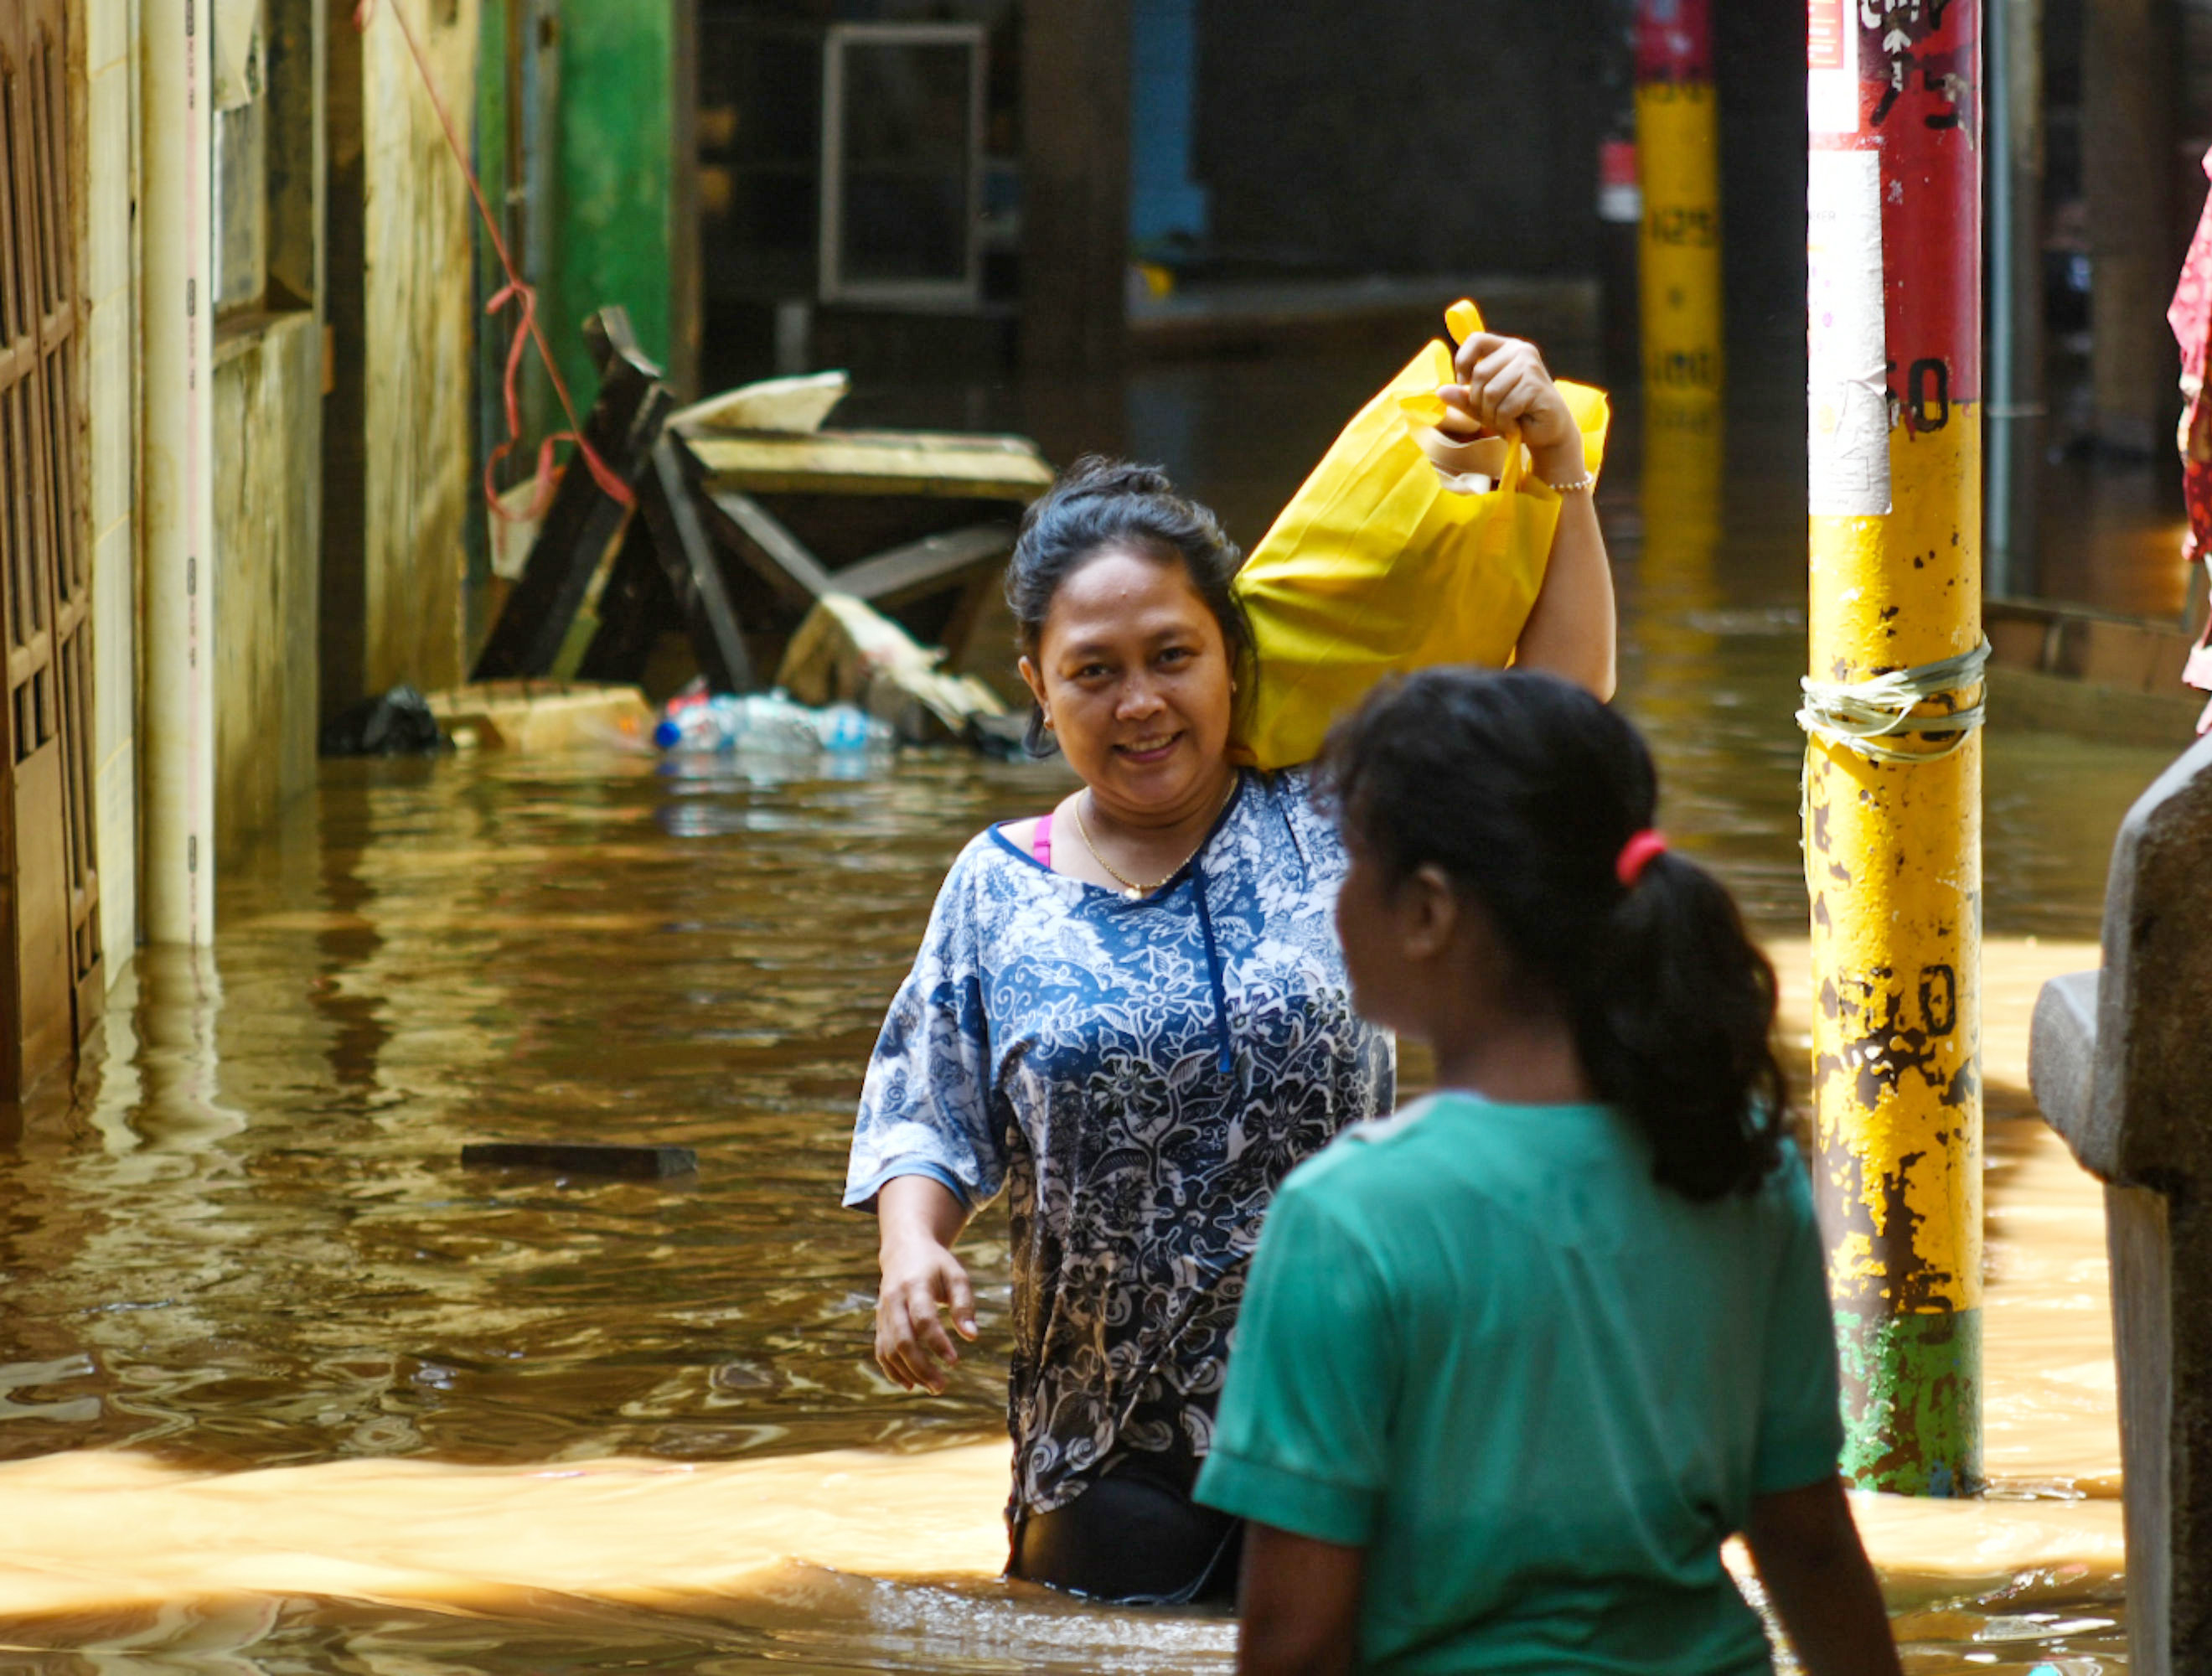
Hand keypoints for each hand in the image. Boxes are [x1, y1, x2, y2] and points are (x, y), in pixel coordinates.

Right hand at [874, 1233, 977, 1393]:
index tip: (954, 1362)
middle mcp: (893, 1300)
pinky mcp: (879, 1322)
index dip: (937, 1343)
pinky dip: (892, 1370)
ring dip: (909, 1373)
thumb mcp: (956, 1276)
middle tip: (941, 1386)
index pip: (923, 1319)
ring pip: (889, 1349)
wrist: (904, 1250)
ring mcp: (883, 1312)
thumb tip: (972, 1336)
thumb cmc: (936, 1265)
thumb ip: (964, 1305)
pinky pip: (880, 1350)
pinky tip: (911, 1384)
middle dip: (920, 1366)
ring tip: (933, 1387)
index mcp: (915, 1285)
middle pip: (902, 1339)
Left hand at [1441, 333, 1584, 481]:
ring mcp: (1530, 366)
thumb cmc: (1515, 415)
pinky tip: (1516, 425)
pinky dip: (1505, 422)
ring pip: (1490, 392)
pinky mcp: (1535, 386)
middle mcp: (1520, 351)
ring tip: (1506, 419)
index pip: (1475, 340)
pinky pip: (1505, 407)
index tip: (1464, 384)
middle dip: (1479, 401)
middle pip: (1479, 373)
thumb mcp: (1483, 406)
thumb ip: (1463, 398)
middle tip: (1494, 414)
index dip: (1462, 362)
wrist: (1549, 431)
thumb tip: (1440, 391)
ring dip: (1492, 414)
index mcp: (1506, 348)